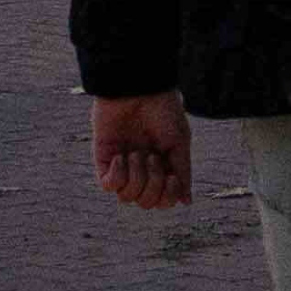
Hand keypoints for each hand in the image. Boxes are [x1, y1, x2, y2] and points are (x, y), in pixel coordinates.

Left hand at [92, 92, 188, 216]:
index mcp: (162, 167)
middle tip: (152, 156)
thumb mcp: (180, 142)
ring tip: (137, 153)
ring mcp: (122, 166)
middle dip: (152, 184)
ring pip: (126, 197)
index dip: (168, 196)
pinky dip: (117, 175)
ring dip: (136, 177)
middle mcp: (142, 170)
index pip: (163, 200)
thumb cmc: (163, 110)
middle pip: (145, 202)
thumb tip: (186, 202)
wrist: (138, 88)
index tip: (172, 177)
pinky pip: (108, 186)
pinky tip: (121, 156)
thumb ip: (183, 172)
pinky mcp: (103, 159)